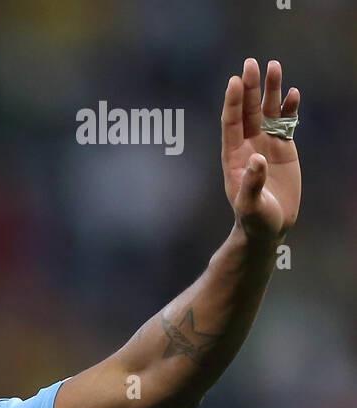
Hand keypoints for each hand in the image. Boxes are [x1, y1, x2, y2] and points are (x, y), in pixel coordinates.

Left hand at [222, 58, 300, 243]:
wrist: (269, 227)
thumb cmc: (255, 220)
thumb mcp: (251, 206)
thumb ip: (252, 184)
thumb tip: (257, 159)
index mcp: (234, 157)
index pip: (231, 124)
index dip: (233, 103)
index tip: (235, 82)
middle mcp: (248, 145)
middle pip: (249, 111)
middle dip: (250, 88)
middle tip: (251, 63)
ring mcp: (266, 144)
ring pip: (268, 111)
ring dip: (271, 90)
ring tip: (274, 66)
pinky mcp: (283, 148)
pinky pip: (286, 122)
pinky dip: (289, 108)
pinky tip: (293, 94)